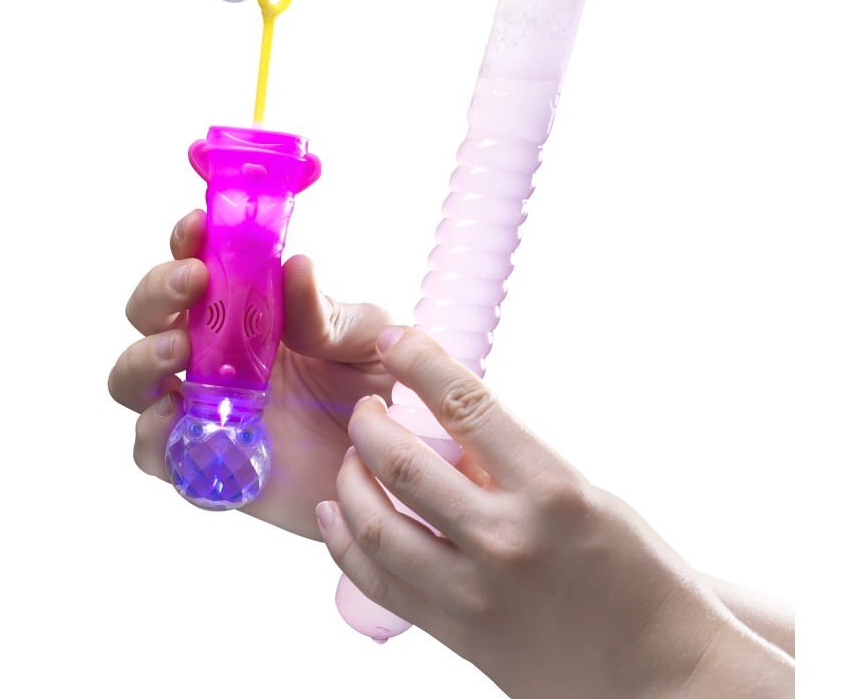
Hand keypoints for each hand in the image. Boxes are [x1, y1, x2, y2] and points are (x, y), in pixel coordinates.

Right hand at [107, 210, 392, 537]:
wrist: (394, 469)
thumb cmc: (378, 389)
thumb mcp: (368, 341)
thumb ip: (329, 313)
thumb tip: (296, 265)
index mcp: (248, 309)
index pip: (198, 263)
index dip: (187, 240)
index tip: (197, 225)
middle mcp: (213, 354)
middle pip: (149, 314)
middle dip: (157, 291)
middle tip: (192, 283)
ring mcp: (203, 408)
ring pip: (134, 379)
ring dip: (141, 357)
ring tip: (175, 349)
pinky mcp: (204, 465)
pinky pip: (154, 453)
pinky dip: (150, 433)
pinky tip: (174, 414)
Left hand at [317, 327, 794, 698]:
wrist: (664, 680)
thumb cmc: (641, 579)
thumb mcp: (586, 497)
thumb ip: (515, 465)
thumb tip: (452, 429)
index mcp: (551, 490)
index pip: (465, 404)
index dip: (419, 360)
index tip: (395, 338)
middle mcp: (507, 538)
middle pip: (402, 465)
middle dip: (368, 424)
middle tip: (365, 407)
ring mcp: (476, 594)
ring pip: (377, 527)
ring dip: (350, 481)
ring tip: (350, 458)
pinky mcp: (459, 635)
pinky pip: (381, 584)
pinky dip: (347, 545)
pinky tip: (339, 517)